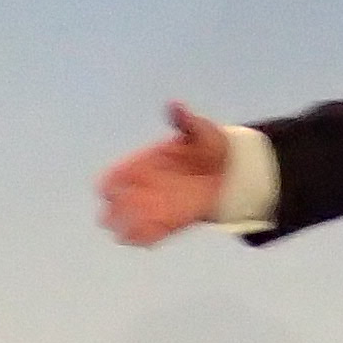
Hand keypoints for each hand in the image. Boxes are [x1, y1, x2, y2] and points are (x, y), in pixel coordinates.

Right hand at [98, 101, 234, 245]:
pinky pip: (149, 236)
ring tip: (138, 227)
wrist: (232, 170)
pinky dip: (145, 238)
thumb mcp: (200, 130)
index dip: (109, 183)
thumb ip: (185, 120)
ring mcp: (155, 206)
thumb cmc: (211, 146)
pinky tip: (149, 237)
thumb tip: (174, 104)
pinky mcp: (170, 222)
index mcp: (143, 164)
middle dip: (115, 211)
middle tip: (126, 210)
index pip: (113, 178)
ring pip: (128, 224)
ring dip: (128, 227)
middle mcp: (144, 187)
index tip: (113, 187)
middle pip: (114, 205)